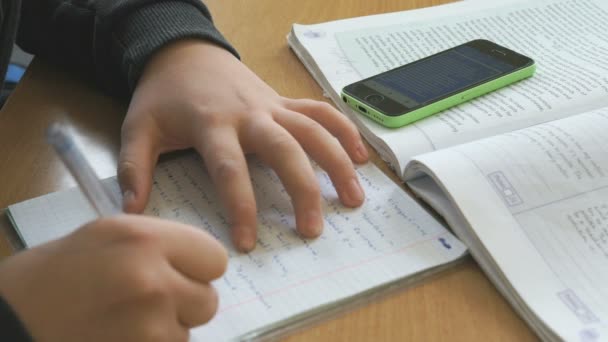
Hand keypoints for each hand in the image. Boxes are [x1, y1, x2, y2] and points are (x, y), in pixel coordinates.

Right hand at [0, 215, 226, 341]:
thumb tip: (196, 263)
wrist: (10, 321)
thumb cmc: (50, 276)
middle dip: (185, 304)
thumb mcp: (105, 237)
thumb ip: (157, 246)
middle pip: (208, 300)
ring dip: (165, 330)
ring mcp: (148, 325)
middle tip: (149, 302)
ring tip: (124, 321)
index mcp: (143, 239)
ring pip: (188, 332)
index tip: (181, 273)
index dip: (199, 269)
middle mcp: (152, 280)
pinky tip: (119, 336)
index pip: (214, 259)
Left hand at [118, 40, 368, 251]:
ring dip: (337, 162)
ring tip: (354, 199)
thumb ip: (134, 167)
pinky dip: (344, 130)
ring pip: (313, 130)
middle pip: (285, 150)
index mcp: (212, 125)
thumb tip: (134, 212)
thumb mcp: (138, 127)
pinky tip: (361, 157)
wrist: (184, 52)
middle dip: (303, 190)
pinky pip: (321, 112)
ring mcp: (272, 105)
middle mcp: (250, 114)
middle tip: (312, 229)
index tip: (249, 242)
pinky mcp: (284, 100)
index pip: (229, 169)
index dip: (241, 206)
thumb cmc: (163, 95)